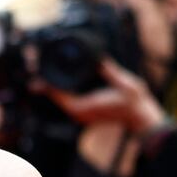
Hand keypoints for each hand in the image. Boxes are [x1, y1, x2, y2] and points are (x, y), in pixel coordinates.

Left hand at [30, 59, 166, 133]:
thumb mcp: (123, 83)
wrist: (141, 118)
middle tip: (34, 67)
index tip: (35, 73)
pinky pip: (68, 100)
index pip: (57, 93)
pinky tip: (59, 82)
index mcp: (83, 107)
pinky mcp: (86, 112)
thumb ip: (109, 71)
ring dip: (53, 87)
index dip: (45, 83)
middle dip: (45, 83)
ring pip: (61, 98)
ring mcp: (82, 113)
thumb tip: (98, 58)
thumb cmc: (134, 103)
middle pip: (55, 96)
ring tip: (42, 73)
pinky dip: (62, 91)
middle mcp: (79, 112)